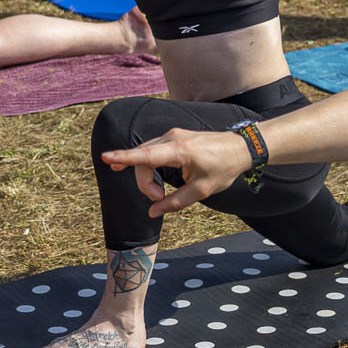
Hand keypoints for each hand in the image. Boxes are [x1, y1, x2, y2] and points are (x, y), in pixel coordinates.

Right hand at [99, 128, 251, 216]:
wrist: (241, 148)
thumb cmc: (224, 168)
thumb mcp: (202, 191)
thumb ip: (175, 202)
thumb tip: (153, 212)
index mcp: (180, 151)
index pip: (146, 155)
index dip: (125, 157)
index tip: (106, 157)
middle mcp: (173, 138)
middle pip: (143, 160)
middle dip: (145, 183)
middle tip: (158, 199)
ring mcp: (173, 135)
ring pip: (146, 155)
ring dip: (147, 176)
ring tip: (159, 193)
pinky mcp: (174, 136)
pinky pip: (153, 150)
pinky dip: (149, 164)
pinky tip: (142, 170)